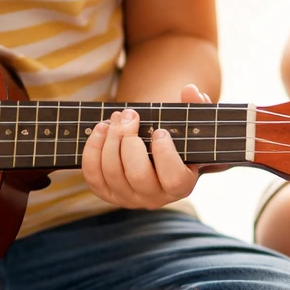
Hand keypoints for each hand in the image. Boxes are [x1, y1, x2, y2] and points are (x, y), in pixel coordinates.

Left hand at [81, 84, 207, 207]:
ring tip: (116, 117)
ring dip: (110, 139)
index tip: (160, 130)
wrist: (153, 154)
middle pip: (138, 175)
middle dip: (129, 140)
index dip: (164, 154)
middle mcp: (155, 198)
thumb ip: (196, 106)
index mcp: (181, 186)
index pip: (174, 179)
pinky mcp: (108, 193)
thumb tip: (191, 90)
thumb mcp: (189, 124)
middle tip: (131, 115)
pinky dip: (93, 150)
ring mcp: (129, 198)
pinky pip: (94, 176)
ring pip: (113, 173)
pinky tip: (101, 129)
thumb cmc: (175, 138)